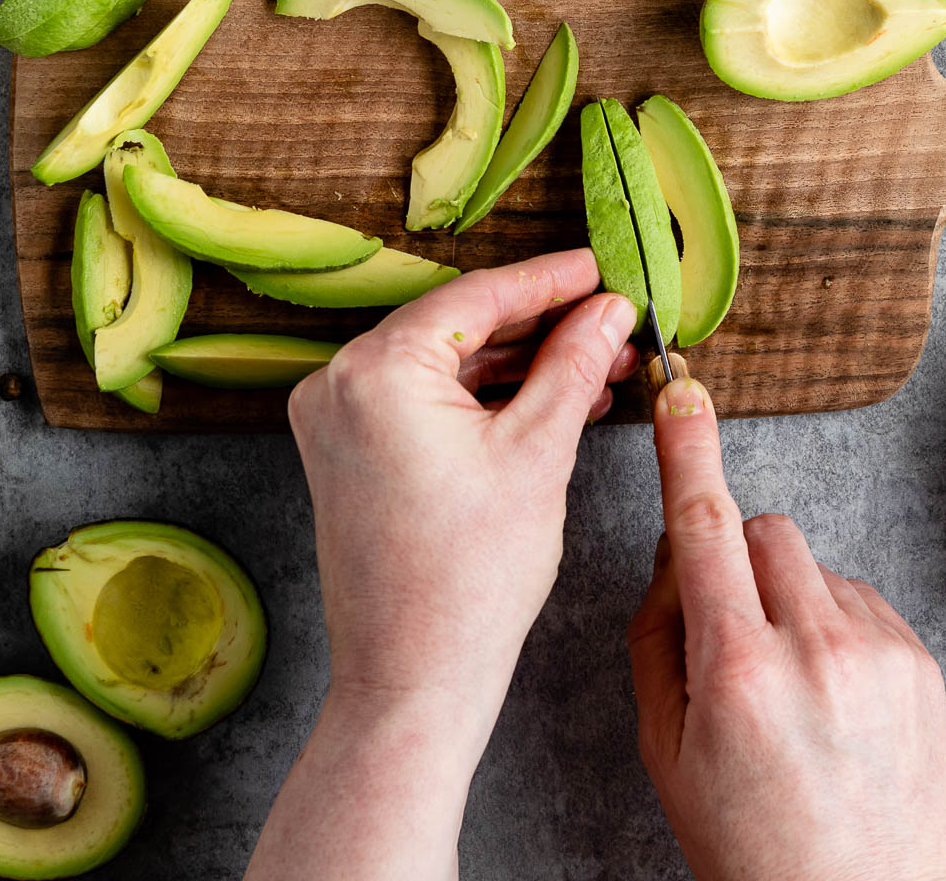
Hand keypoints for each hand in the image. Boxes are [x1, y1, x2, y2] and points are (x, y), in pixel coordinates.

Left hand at [246, 249, 636, 880]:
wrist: (412, 679)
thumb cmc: (470, 580)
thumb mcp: (538, 454)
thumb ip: (573, 364)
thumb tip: (609, 311)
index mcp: (376, 371)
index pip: (478, 298)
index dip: (551, 280)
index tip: (600, 267)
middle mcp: (339, 382)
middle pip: (459, 327)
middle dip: (542, 327)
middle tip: (610, 321)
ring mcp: (335, 417)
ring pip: (445, 365)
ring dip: (519, 364)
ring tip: (596, 366)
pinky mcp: (348, 449)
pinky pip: (424, 400)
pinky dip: (482, 399)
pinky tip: (548, 399)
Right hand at [628, 377, 945, 880]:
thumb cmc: (747, 836)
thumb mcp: (662, 742)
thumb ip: (657, 631)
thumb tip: (676, 551)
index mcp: (737, 671)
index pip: (704, 530)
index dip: (688, 454)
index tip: (683, 395)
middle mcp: (815, 651)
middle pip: (763, 529)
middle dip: (736, 557)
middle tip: (732, 626)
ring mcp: (876, 653)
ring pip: (810, 561)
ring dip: (786, 594)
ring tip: (789, 677)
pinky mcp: (917, 660)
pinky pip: (856, 594)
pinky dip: (831, 621)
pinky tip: (828, 689)